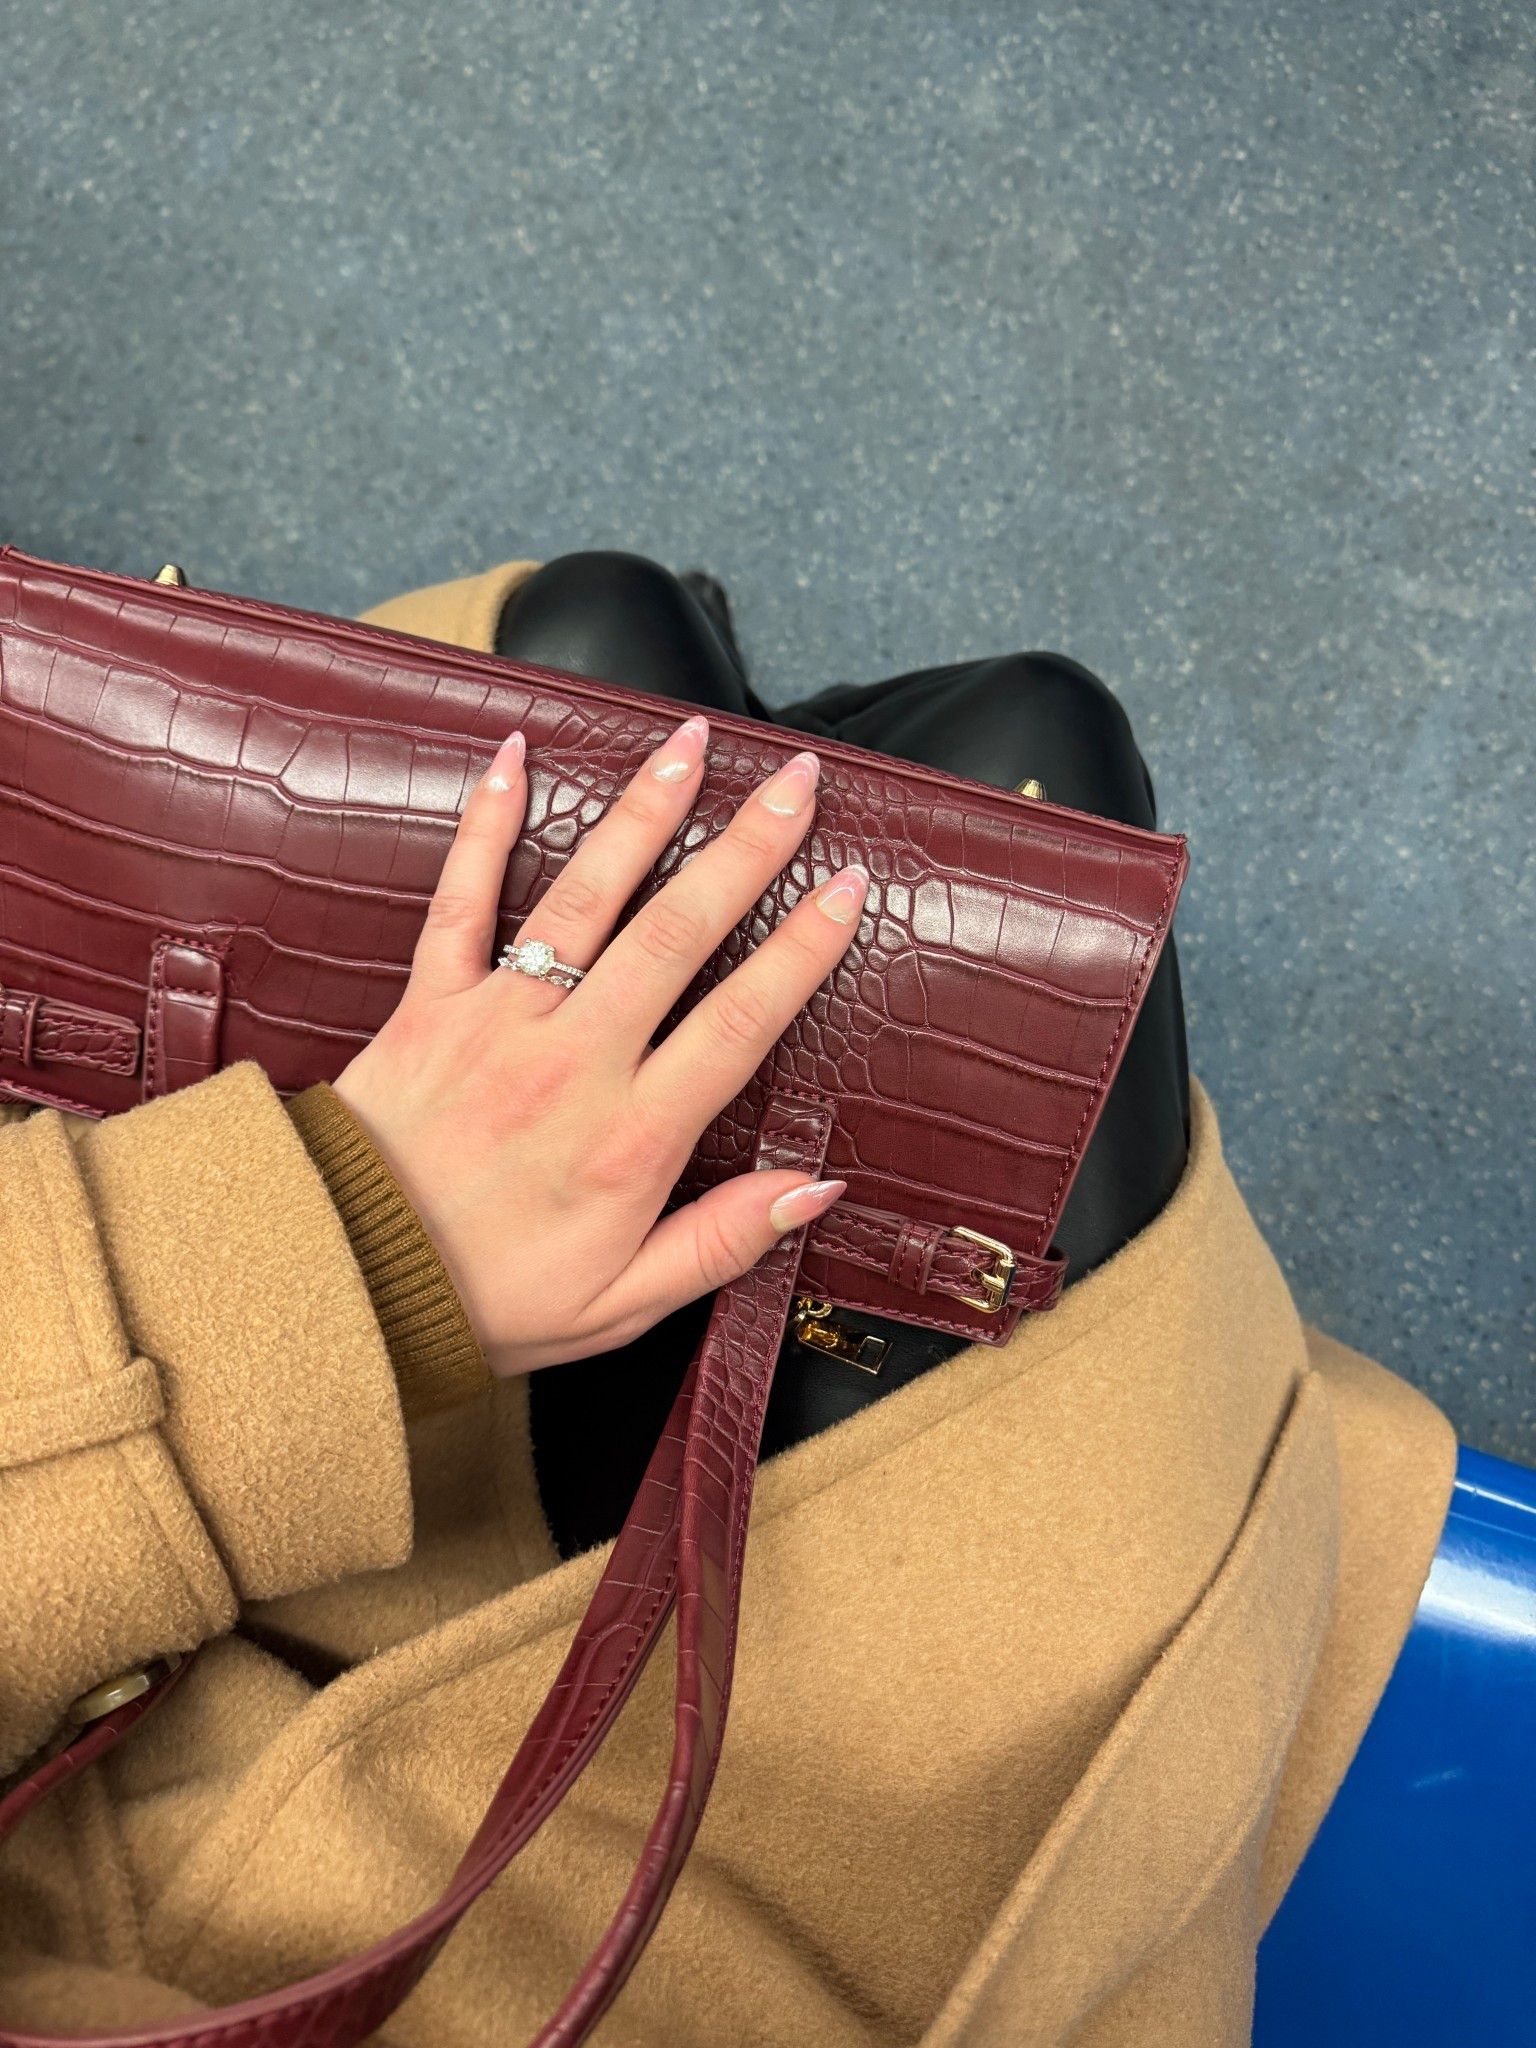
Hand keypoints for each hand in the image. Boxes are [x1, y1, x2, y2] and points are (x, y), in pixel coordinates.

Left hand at [332, 713, 867, 1377]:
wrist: (347, 1281)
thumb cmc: (489, 1297)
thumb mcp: (624, 1302)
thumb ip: (724, 1241)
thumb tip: (816, 1188)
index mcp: (632, 1137)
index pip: (739, 1022)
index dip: (800, 950)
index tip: (846, 889)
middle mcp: (574, 1061)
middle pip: (677, 933)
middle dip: (746, 848)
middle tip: (797, 784)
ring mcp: (499, 1019)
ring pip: (583, 897)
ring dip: (643, 814)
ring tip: (692, 744)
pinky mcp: (431, 1002)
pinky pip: (460, 898)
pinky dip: (485, 823)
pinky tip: (514, 755)